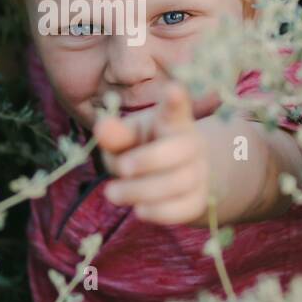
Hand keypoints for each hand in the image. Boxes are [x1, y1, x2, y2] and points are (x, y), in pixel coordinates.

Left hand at [94, 82, 210, 224]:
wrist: (175, 178)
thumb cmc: (143, 149)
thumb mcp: (128, 138)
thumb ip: (116, 134)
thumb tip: (102, 127)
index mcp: (172, 121)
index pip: (178, 108)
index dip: (176, 100)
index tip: (173, 90)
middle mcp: (191, 144)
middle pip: (180, 149)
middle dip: (149, 160)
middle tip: (121, 167)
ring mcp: (198, 172)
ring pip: (179, 181)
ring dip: (143, 189)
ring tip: (112, 193)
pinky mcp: (197, 199)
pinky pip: (184, 208)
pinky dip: (159, 211)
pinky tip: (138, 210)